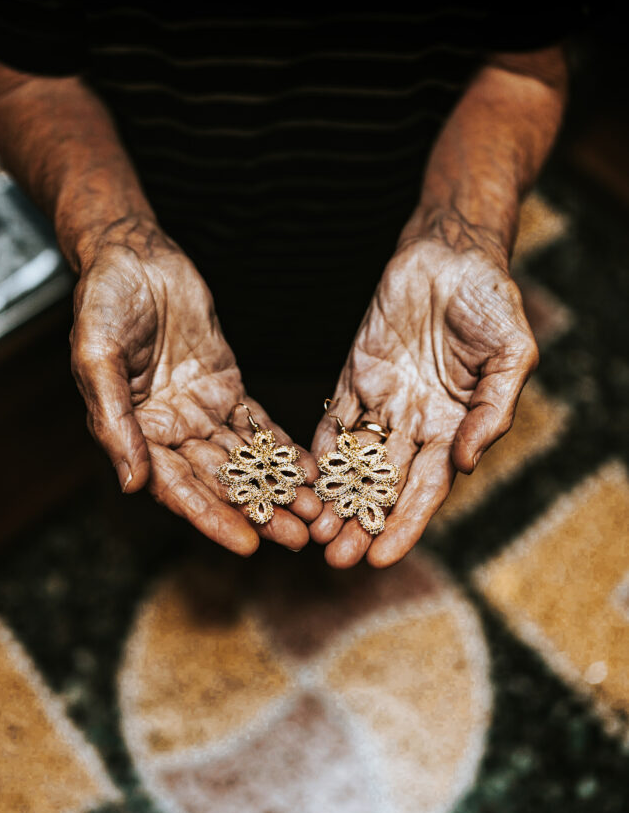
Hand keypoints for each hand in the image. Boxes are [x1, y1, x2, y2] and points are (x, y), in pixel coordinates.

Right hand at [70, 220, 319, 554]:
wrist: (134, 257)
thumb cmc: (103, 302)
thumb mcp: (97, 357)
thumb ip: (113, 421)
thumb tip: (133, 484)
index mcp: (134, 434)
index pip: (176, 488)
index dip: (210, 517)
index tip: (246, 543)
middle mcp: (169, 432)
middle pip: (218, 483)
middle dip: (257, 512)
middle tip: (298, 538)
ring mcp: (200, 412)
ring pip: (244, 461)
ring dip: (278, 488)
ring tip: (316, 513)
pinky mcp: (226, 388)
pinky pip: (258, 425)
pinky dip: (283, 449)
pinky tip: (311, 469)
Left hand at [309, 218, 537, 567]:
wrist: (450, 253)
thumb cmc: (490, 301)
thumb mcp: (510, 355)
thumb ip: (492, 410)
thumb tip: (466, 463)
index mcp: (456, 428)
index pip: (427, 489)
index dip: (405, 524)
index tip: (381, 557)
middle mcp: (417, 426)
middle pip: (385, 487)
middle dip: (361, 524)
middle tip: (335, 559)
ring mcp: (384, 404)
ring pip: (354, 464)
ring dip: (334, 499)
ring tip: (312, 531)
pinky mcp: (355, 378)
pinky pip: (334, 420)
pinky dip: (319, 451)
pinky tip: (301, 479)